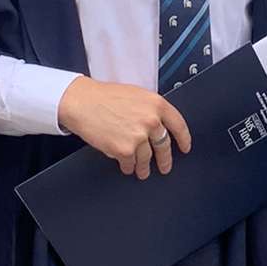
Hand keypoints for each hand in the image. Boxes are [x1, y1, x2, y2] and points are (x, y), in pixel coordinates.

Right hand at [56, 78, 191, 178]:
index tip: (184, 148)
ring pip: (147, 158)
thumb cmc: (104, 97)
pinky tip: (126, 166)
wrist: (82, 102)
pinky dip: (128, 167)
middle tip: (164, 166)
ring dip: (144, 166)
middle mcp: (151, 120)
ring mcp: (139, 137)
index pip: (178, 125)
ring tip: (142, 170)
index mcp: (156, 104)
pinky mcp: (125, 150)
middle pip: (164, 145)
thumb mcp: (135, 95)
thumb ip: (150, 110)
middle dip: (165, 159)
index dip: (183, 139)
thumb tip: (159, 126)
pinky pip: (130, 164)